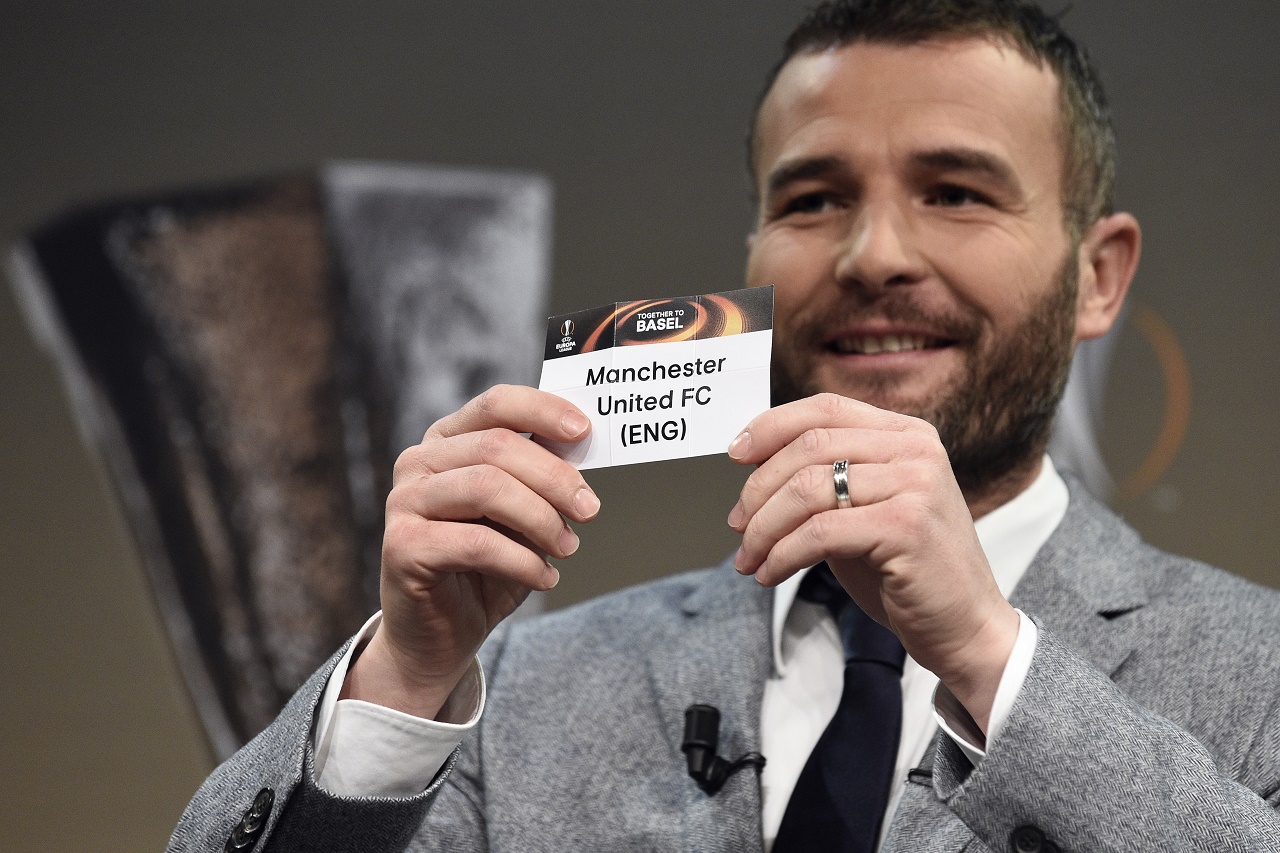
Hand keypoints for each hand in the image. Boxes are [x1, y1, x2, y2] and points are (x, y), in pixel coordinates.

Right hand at [343, 385, 599, 718]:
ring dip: (541, 519)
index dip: (542, 411)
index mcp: (447, 441)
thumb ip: (540, 478)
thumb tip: (581, 445)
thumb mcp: (521, 515)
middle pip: (498, 447)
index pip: (495, 405)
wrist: (440, 636)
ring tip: (567, 548)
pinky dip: (522, 561)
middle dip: (554, 478)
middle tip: (589, 510)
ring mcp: (404, 501)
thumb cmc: (485, 569)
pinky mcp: (402, 545)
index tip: (585, 431)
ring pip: (487, 488)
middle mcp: (418, 462)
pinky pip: (476, 543)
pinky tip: (543, 577)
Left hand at [726, 392, 1019, 729]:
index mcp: (906, 433)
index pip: (824, 408)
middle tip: (736, 525)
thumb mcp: (864, 508)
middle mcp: (915, 449)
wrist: (964, 627)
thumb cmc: (906, 569)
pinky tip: (770, 574)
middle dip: (758, 489)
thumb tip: (752, 466)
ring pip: (807, 489)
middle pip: (808, 447)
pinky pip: (818, 532)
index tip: (735, 455)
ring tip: (749, 557)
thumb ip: (824, 478)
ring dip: (763, 528)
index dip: (771, 426)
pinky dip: (783, 554)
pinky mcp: (906, 526)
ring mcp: (915, 484)